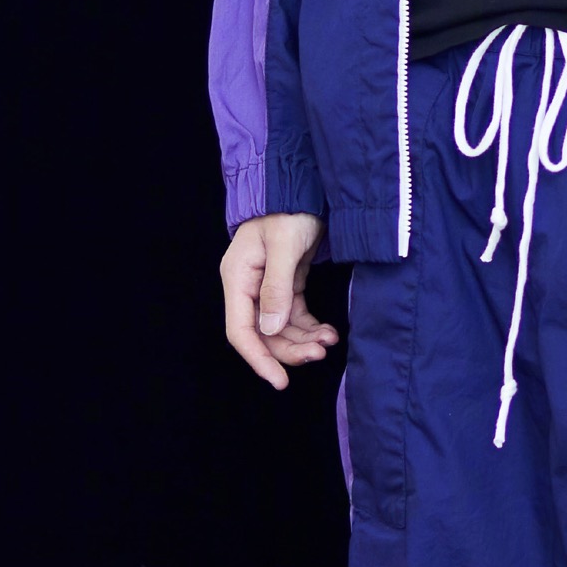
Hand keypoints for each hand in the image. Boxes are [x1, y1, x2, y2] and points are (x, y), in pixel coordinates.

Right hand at [220, 211, 335, 389]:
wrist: (301, 186)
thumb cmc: (288, 210)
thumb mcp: (284, 246)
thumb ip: (277, 288)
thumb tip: (271, 329)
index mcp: (238, 279)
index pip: (240, 331)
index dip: (259, 359)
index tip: (280, 381)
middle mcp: (248, 287)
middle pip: (263, 334)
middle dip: (290, 349)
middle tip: (319, 354)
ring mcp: (266, 287)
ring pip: (281, 328)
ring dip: (303, 340)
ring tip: (328, 342)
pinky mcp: (286, 284)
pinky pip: (294, 316)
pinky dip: (309, 327)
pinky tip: (327, 332)